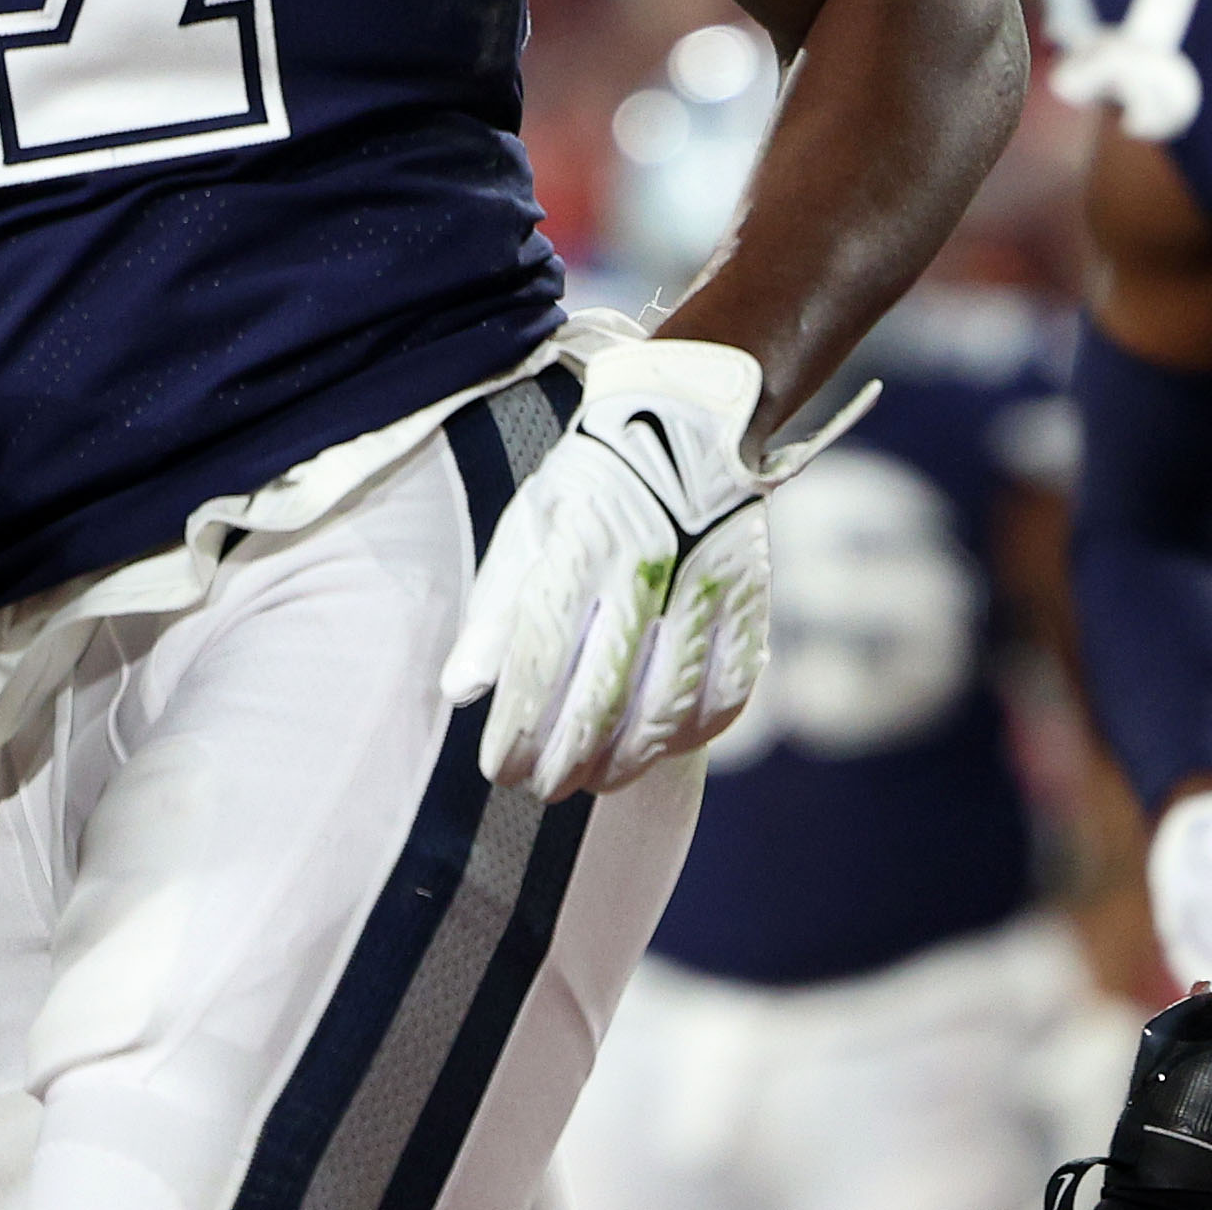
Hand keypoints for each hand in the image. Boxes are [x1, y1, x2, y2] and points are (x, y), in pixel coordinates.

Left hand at [439, 338, 821, 800]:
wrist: (688, 421)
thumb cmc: (592, 482)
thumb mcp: (528, 527)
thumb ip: (496, 612)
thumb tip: (461, 693)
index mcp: (581, 551)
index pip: (540, 668)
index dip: (518, 734)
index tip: (500, 770)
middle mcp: (646, 573)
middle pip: (601, 701)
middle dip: (563, 763)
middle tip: (542, 789)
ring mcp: (706, 589)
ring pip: (666, 710)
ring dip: (626, 761)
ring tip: (596, 780)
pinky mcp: (750, 599)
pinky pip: (729, 690)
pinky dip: (695, 733)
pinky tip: (665, 747)